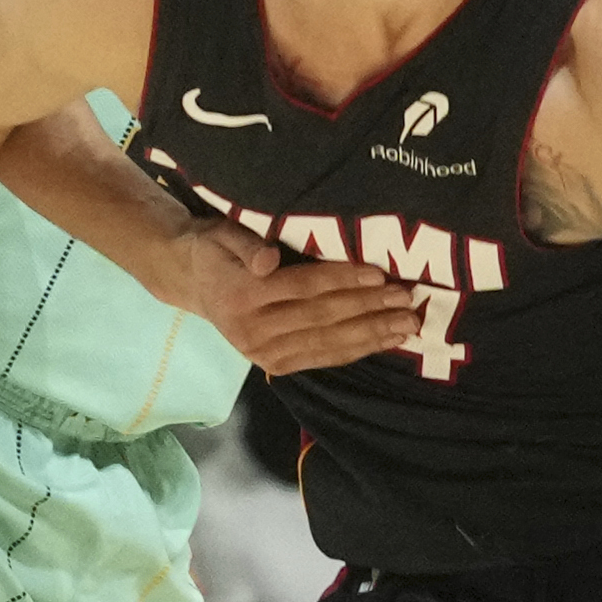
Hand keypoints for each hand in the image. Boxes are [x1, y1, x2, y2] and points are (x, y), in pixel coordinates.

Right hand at [161, 221, 419, 375]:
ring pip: (328, 343)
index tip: (380, 274)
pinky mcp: (275, 367)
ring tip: (408, 324)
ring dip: (372, 334)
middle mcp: (253, 331)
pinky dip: (357, 350)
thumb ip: (247, 245)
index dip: (343, 280)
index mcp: (241, 296)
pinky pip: (323, 358)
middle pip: (322, 317)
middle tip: (407, 299)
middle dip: (369, 308)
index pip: (304, 287)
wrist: (194, 283)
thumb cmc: (216, 250)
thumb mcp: (222, 234)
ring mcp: (264, 354)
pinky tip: (386, 341)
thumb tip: (269, 260)